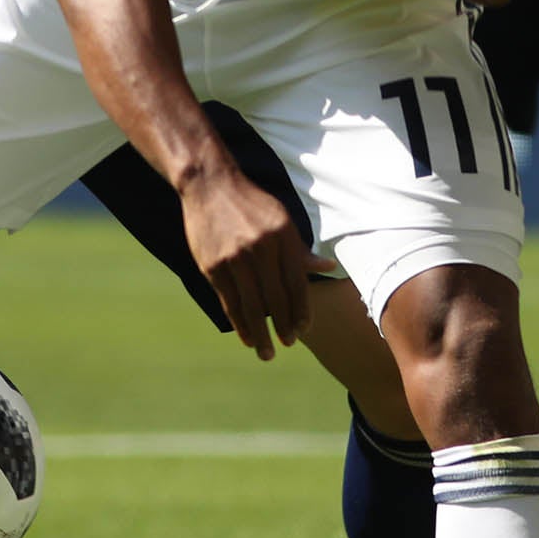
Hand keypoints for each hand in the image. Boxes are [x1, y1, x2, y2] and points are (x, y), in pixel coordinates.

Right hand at [179, 167, 320, 361]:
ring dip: (260, 334)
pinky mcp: (213, 265)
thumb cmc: (251, 204)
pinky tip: (246, 335)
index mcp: (282, 237)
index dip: (301, 310)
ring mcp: (234, 258)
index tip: (304, 329)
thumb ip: (300, 250)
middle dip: (283, 325)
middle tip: (289, 343)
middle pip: (275, 298)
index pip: (296, 283)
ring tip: (266, 353)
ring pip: (251, 306)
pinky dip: (238, 323)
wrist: (210, 185)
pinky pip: (229, 302)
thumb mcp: (281, 219)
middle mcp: (260, 248)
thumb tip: (328, 267)